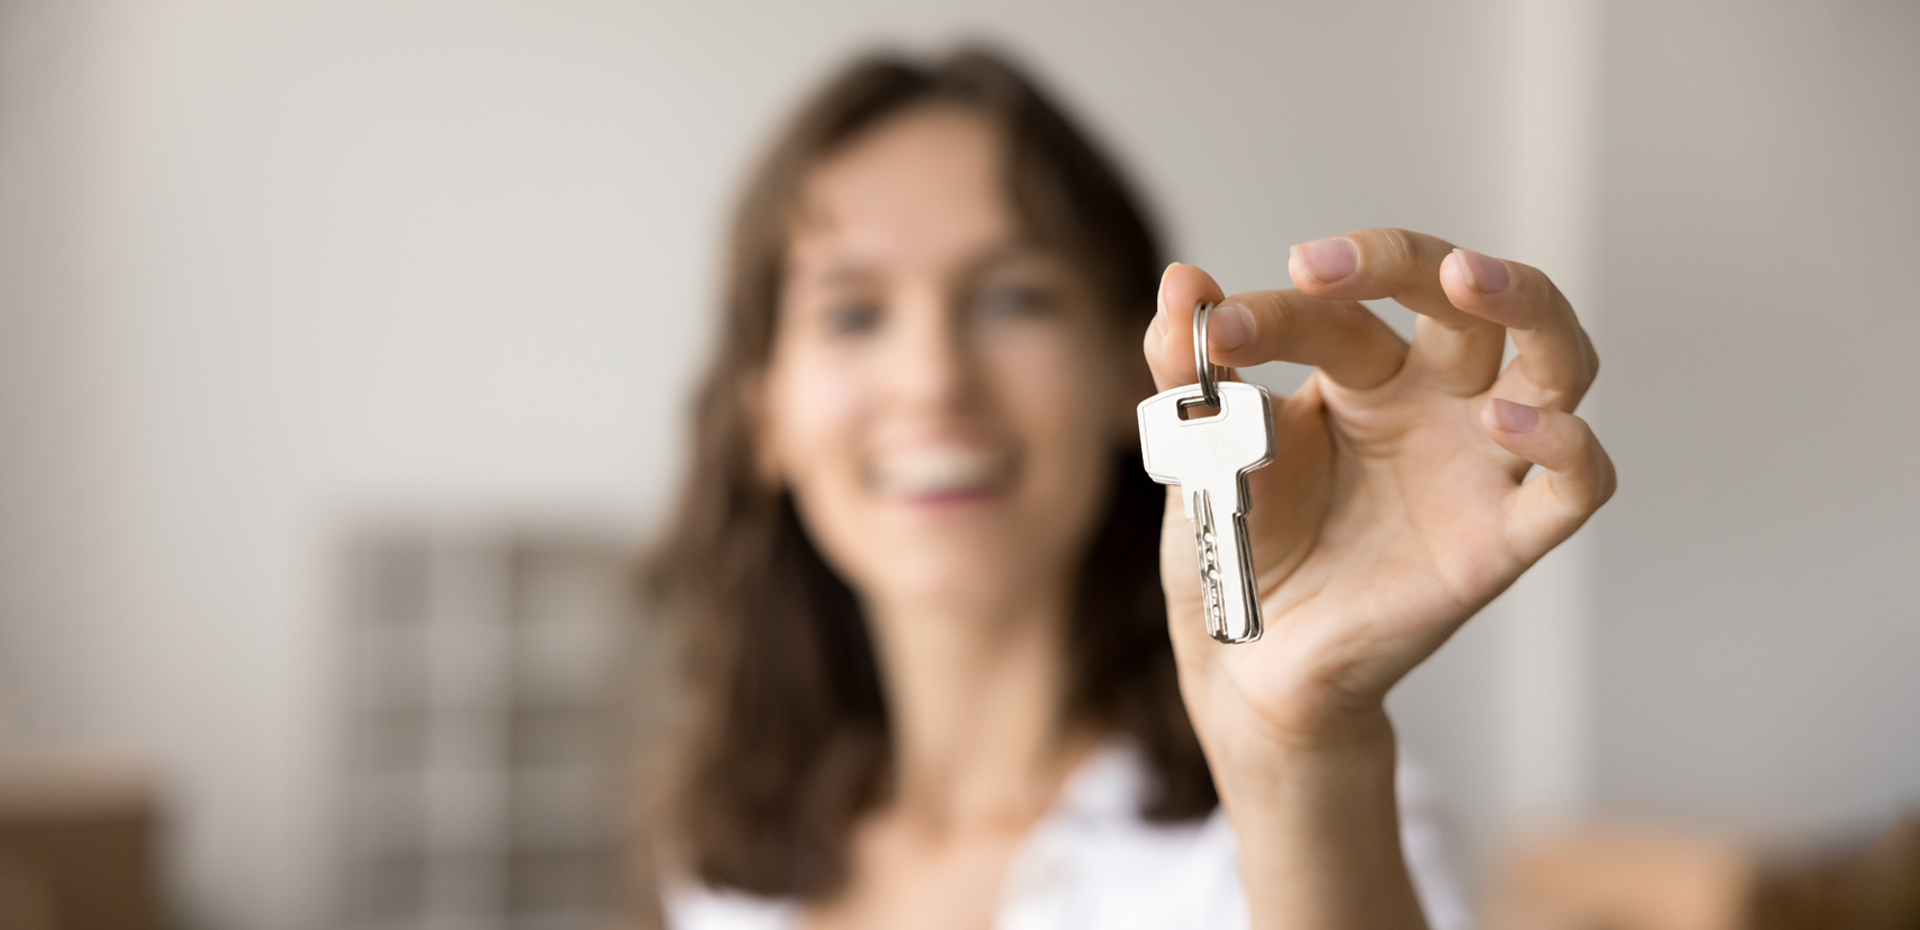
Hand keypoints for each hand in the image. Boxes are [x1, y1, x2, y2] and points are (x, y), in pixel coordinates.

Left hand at [1143, 229, 1615, 756]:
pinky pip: (1575, 483)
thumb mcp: (1202, 454)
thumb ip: (1189, 372)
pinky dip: (1563, 444)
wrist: (1248, 663)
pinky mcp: (1504, 540)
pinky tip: (1508, 421)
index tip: (1212, 332)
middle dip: (1410, 261)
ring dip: (1527, 302)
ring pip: (1557, 358)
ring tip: (1469, 276)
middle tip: (1327, 264)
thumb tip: (1177, 281)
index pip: (1338, 312)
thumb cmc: (1237, 545)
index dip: (1275, 312)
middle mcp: (1434, 403)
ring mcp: (1479, 464)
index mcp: (1363, 373)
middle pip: (1467, 300)